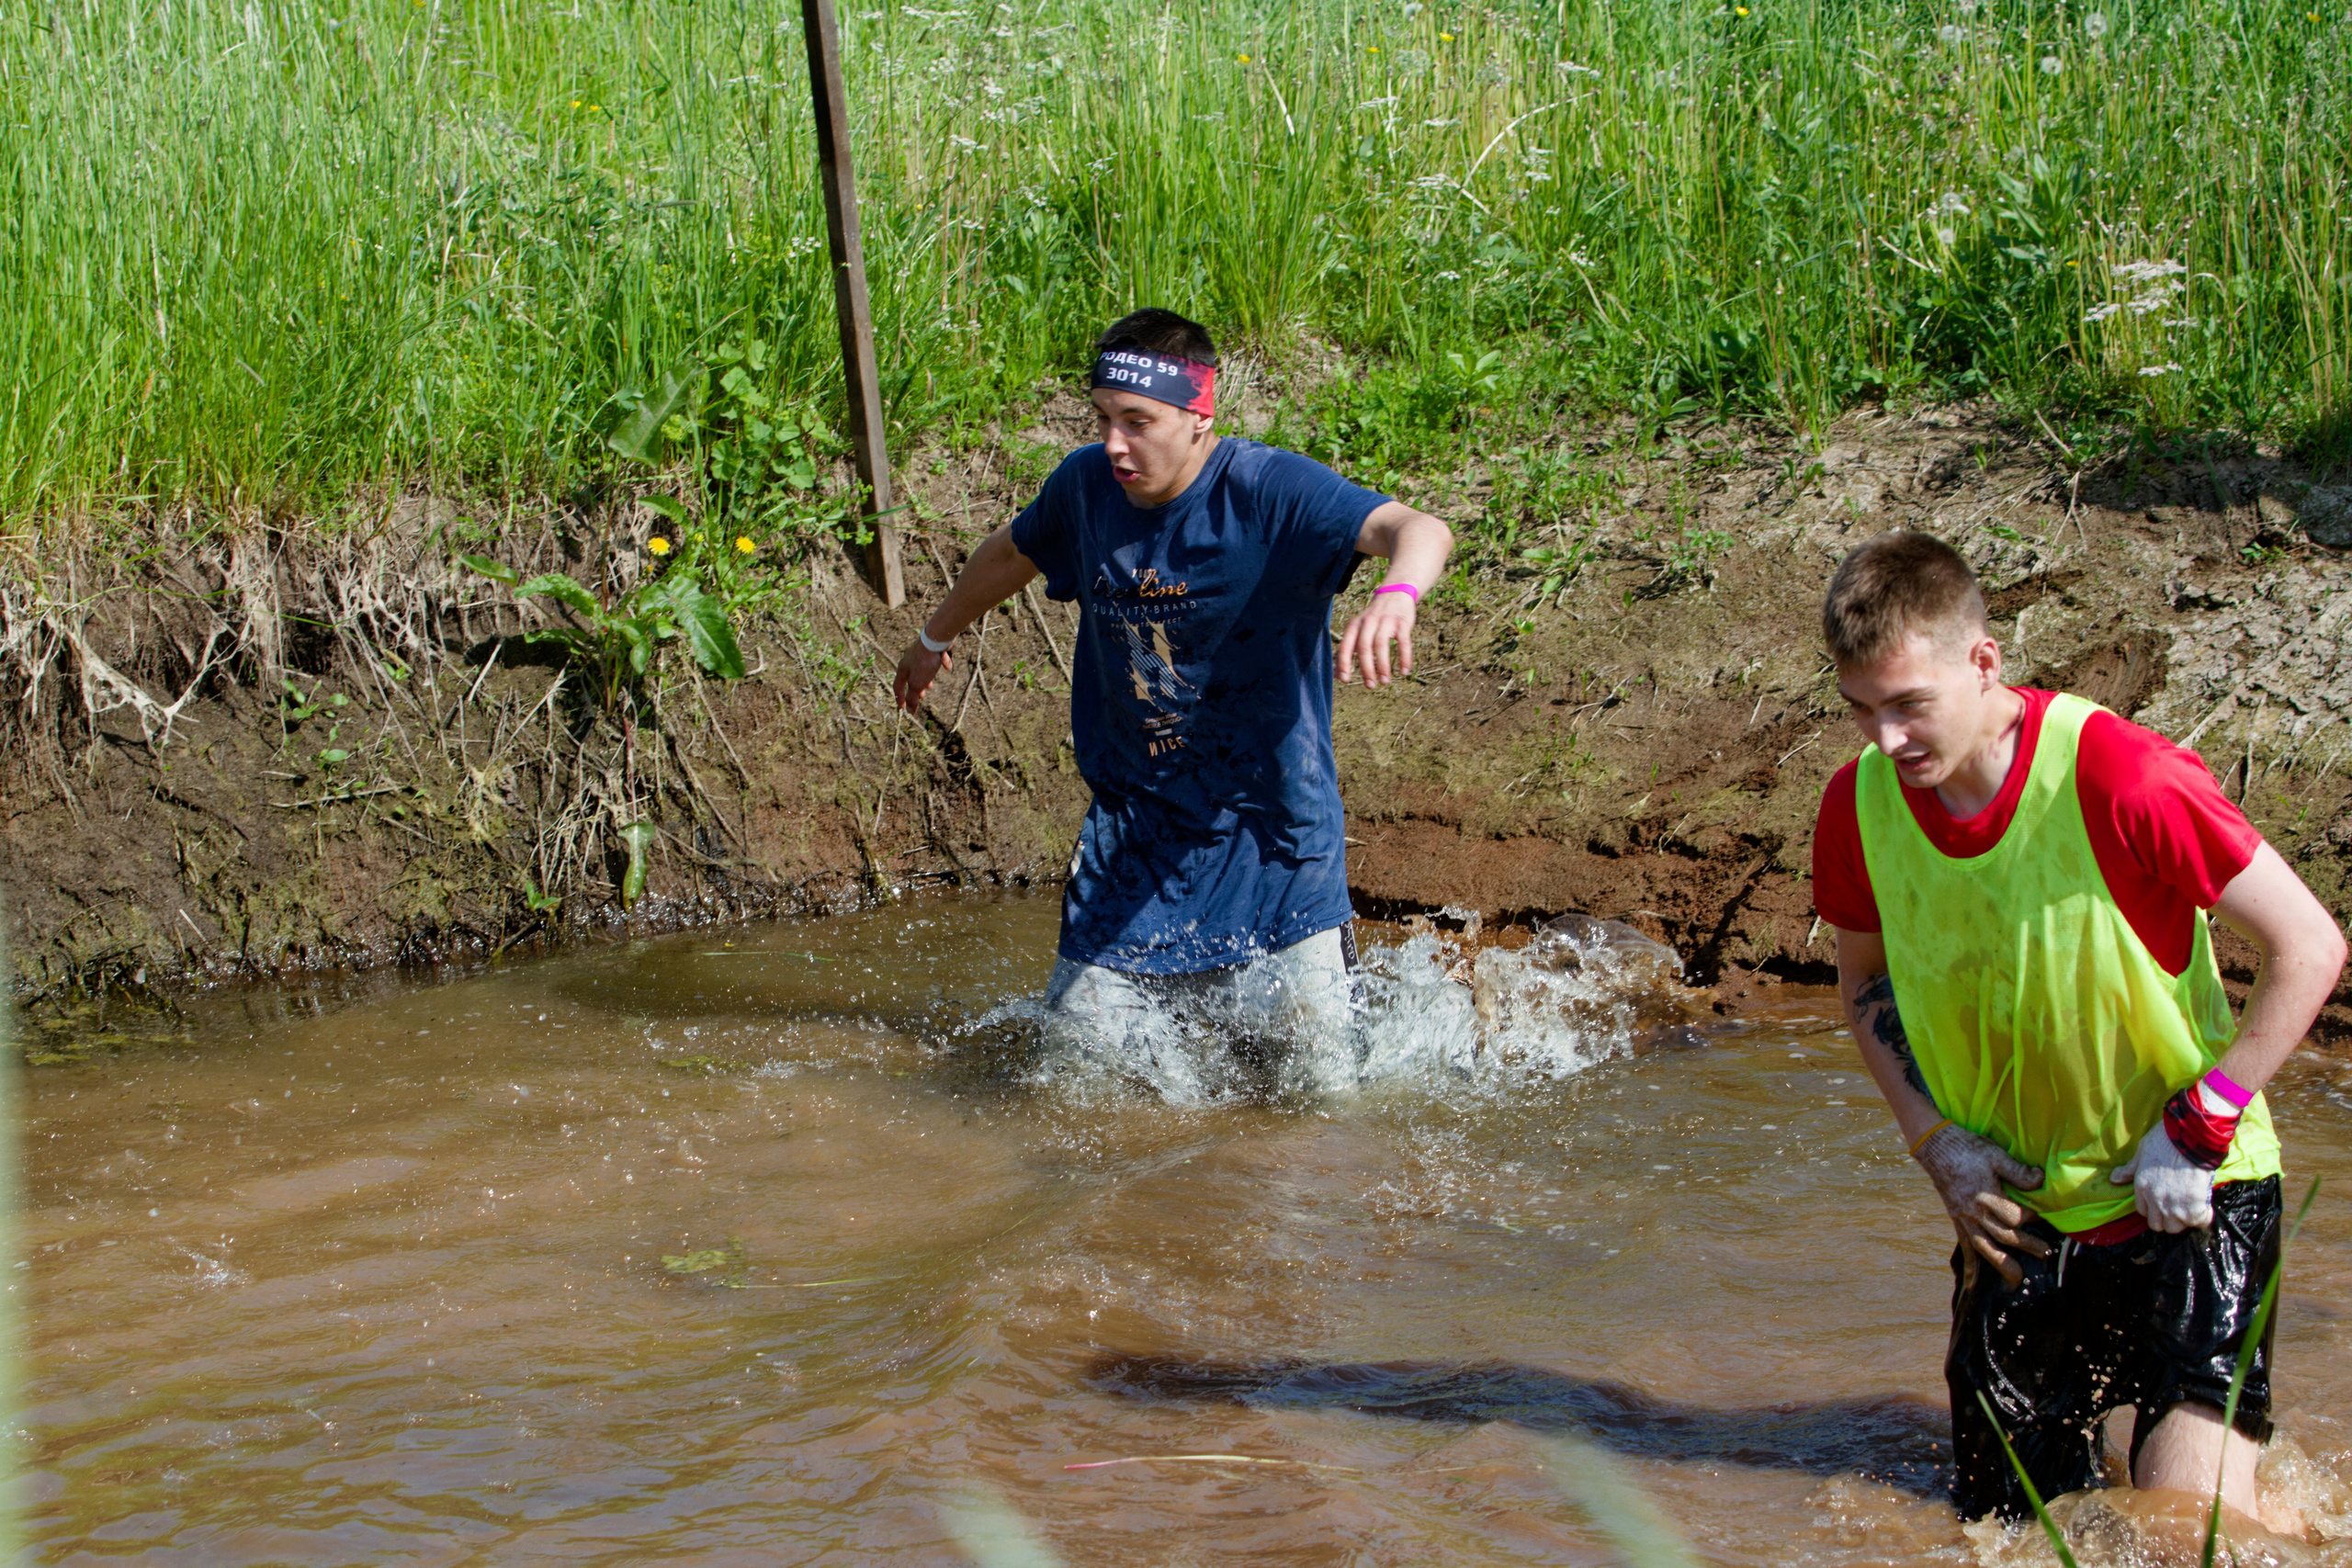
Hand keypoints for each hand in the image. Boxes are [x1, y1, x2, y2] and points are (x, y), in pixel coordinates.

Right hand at [893, 640, 949, 712]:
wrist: (935, 639)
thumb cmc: (924, 662)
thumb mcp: (917, 684)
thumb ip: (912, 698)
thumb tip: (910, 712)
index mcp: (902, 669)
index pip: (897, 687)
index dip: (899, 698)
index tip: (903, 708)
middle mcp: (909, 660)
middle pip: (909, 677)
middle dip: (914, 689)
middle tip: (920, 697)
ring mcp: (920, 654)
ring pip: (920, 669)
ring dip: (924, 679)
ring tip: (930, 685)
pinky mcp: (931, 649)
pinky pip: (935, 659)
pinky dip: (940, 664)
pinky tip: (948, 667)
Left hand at [1336, 591, 1416, 686]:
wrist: (1395, 594)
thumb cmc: (1374, 619)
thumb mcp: (1358, 629)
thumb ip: (1348, 650)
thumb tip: (1337, 676)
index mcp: (1354, 625)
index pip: (1346, 646)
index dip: (1344, 663)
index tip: (1345, 680)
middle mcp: (1368, 622)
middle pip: (1364, 647)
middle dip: (1366, 669)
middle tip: (1370, 685)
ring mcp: (1386, 621)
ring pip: (1381, 645)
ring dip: (1383, 666)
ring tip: (1385, 681)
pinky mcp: (1402, 623)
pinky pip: (1403, 643)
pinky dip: (1404, 658)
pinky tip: (1404, 672)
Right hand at [1914, 1124, 2048, 1285]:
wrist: (1936, 1147)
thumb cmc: (1968, 1149)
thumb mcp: (1995, 1154)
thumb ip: (2018, 1171)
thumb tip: (2041, 1180)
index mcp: (1987, 1195)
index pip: (2015, 1216)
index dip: (2033, 1218)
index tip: (2046, 1215)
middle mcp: (1975, 1212)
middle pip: (2005, 1237)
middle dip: (2027, 1246)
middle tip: (2046, 1254)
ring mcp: (1965, 1219)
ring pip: (1985, 1249)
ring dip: (2002, 1265)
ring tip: (2017, 1279)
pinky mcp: (1957, 1222)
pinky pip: (1965, 1248)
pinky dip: (1970, 1268)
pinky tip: (1974, 1284)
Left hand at [2110, 1121, 2214, 1232]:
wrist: (2190, 1137)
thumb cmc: (2165, 1140)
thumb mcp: (2142, 1152)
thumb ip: (2130, 1169)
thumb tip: (2114, 1179)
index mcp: (2142, 1187)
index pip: (2143, 1211)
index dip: (2154, 1209)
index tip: (2164, 1202)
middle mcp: (2155, 1200)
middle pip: (2158, 1224)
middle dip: (2167, 1218)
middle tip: (2178, 1207)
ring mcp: (2174, 1205)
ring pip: (2176, 1227)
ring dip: (2184, 1220)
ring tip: (2190, 1207)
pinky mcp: (2194, 1207)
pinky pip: (2198, 1222)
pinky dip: (2203, 1217)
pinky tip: (2205, 1207)